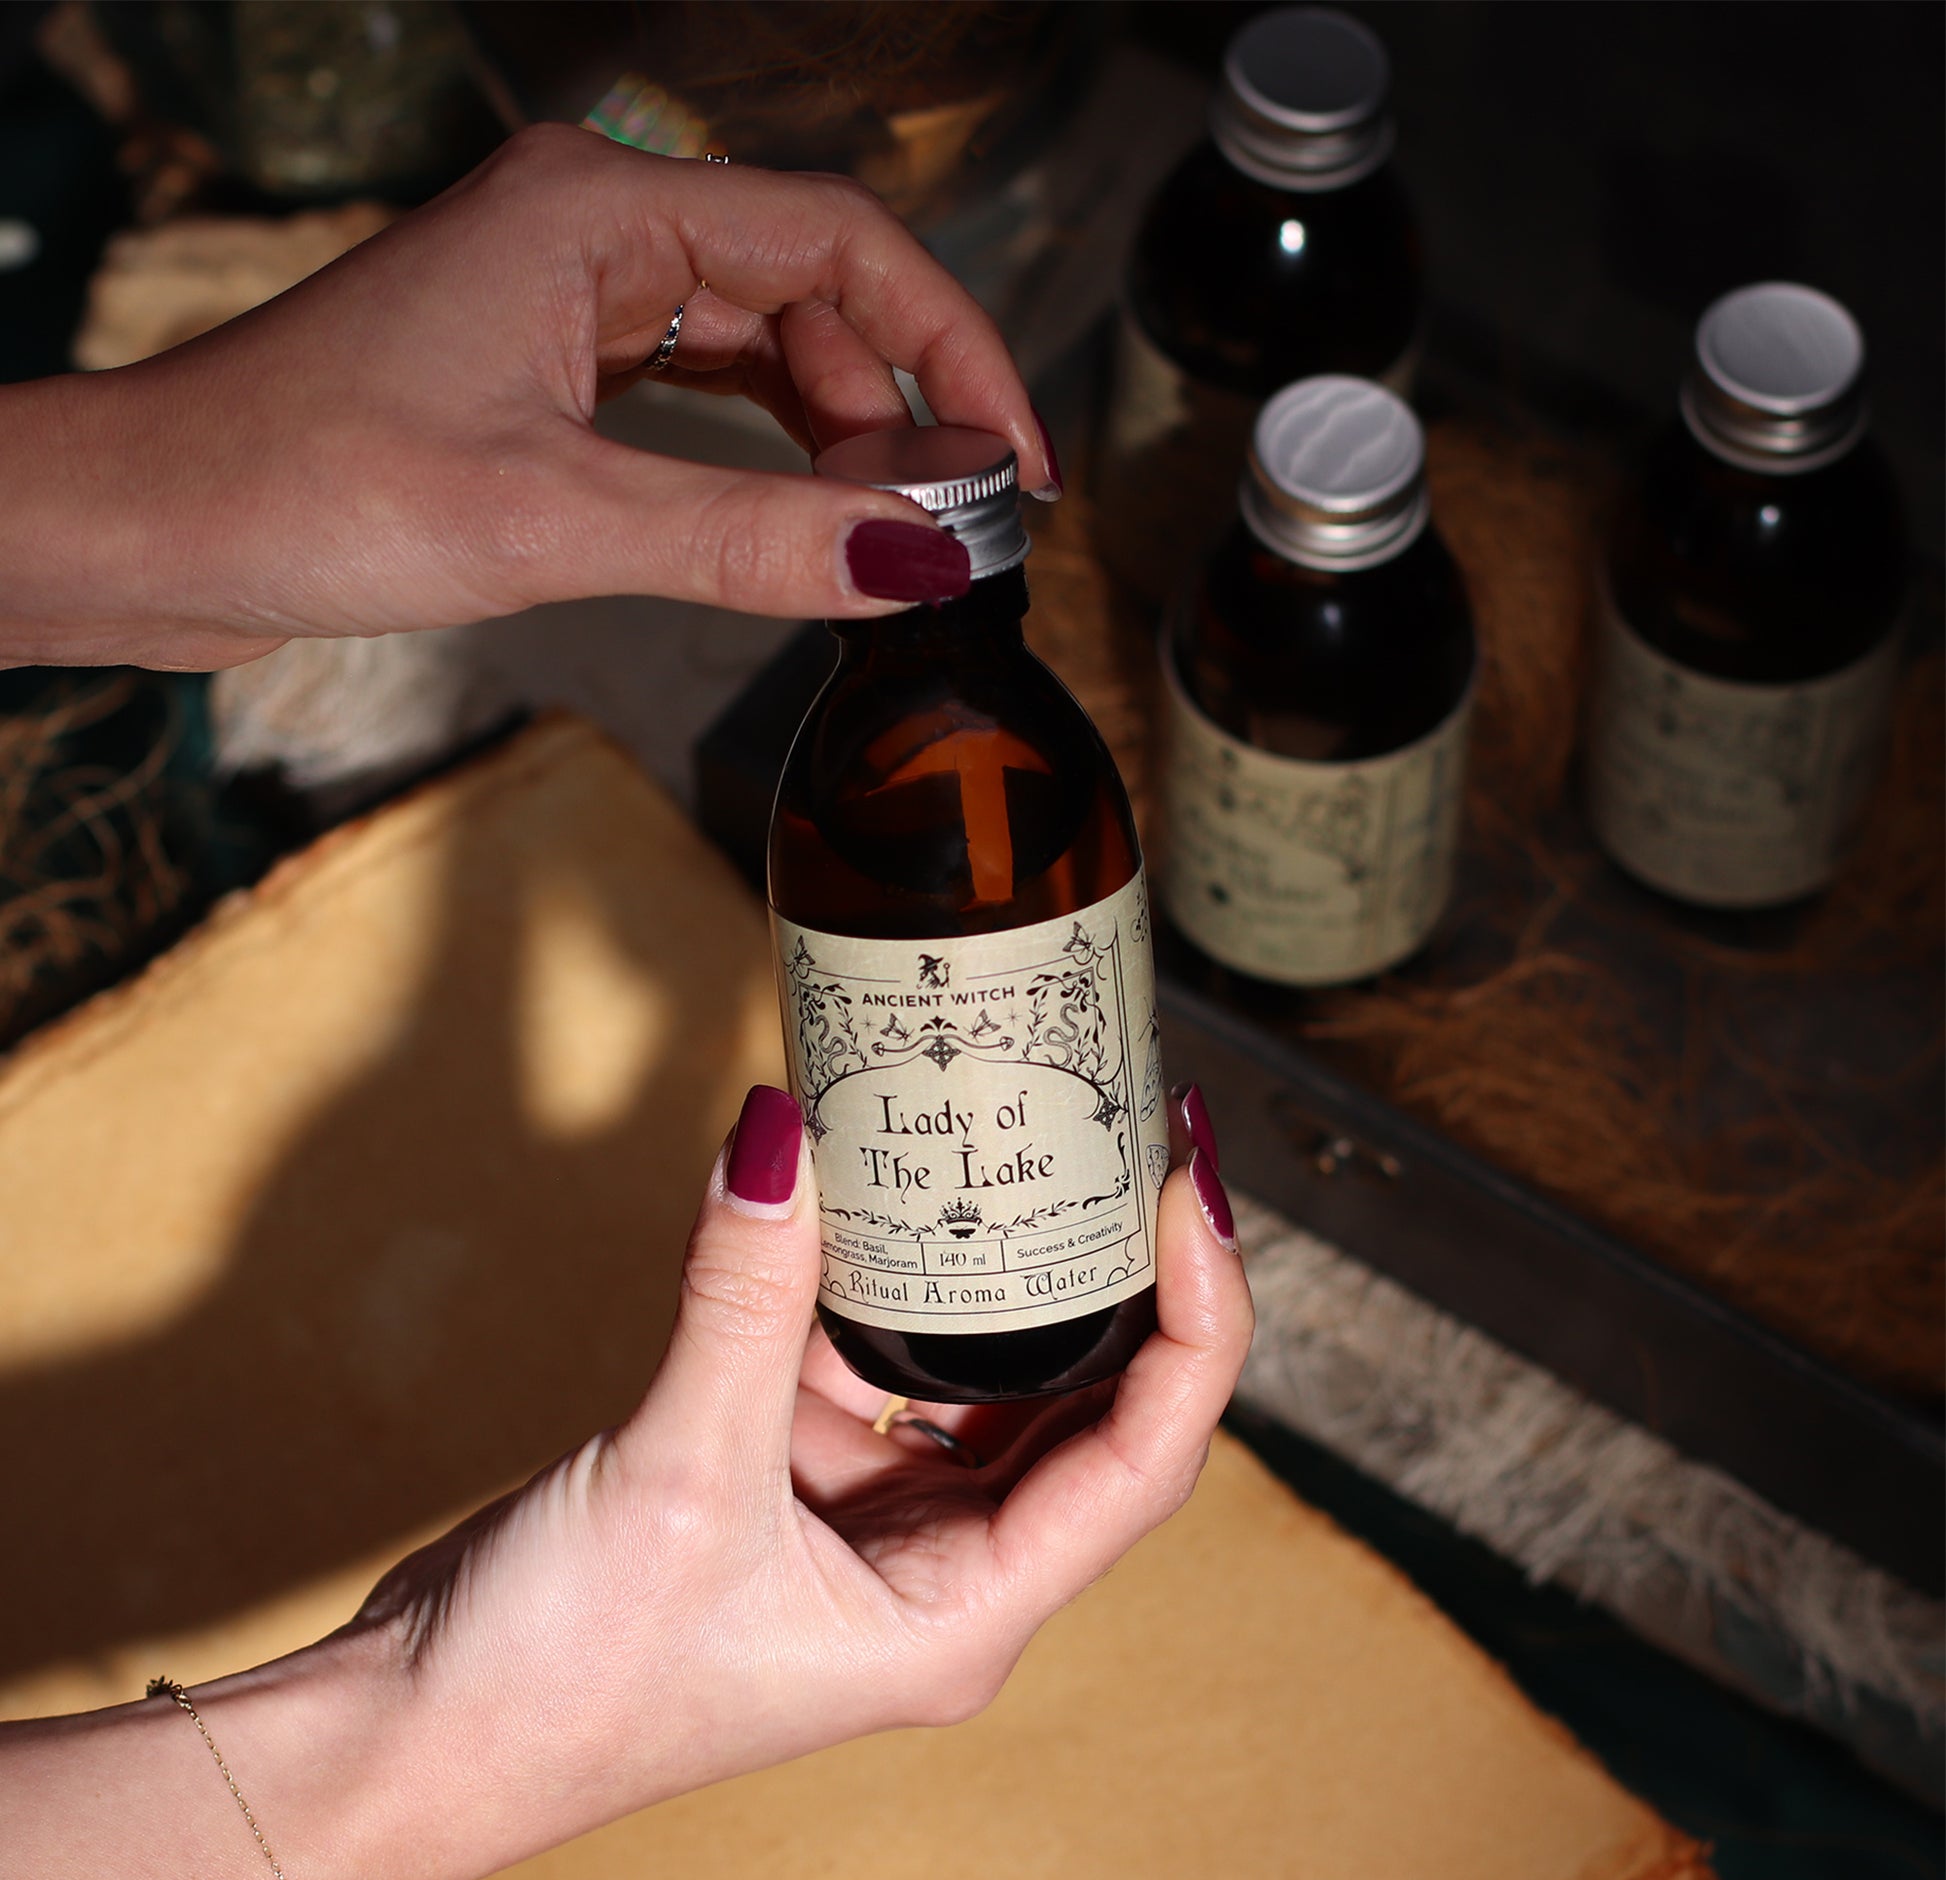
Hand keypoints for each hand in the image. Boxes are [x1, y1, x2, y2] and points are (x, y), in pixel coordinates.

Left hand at [3, 125, 1056, 669]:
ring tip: (890, 533)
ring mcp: (566, 299)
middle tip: (950, 525)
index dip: (951, 343)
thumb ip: (749, 539)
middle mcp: (592, 230)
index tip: (1013, 452)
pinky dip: (762, 454)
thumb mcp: (555, 517)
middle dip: (895, 406)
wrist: (153, 527)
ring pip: (758, 346)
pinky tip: (801, 518)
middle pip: (811, 291)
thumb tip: (916, 562)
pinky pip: (696, 392)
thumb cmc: (305, 485)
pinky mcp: (544, 370)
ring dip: (833, 437)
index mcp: (598, 209)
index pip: (841, 242)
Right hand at [343, 1082, 1249, 1879]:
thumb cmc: (564, 1684)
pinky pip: (870, 1354)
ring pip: (976, 1369)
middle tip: (1126, 1134)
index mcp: (967, 1613)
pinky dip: (873, 1274)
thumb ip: (745, 1294)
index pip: (1147, 1456)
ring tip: (1022, 1135)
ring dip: (990, 1261)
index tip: (1185, 1193)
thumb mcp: (678, 1474)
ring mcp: (875, 1518)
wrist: (424, 1735)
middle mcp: (945, 1568)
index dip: (1198, 1320)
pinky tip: (873, 1183)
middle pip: (1089, 1403)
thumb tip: (781, 1133)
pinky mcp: (800, 1471)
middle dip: (1117, 1273)